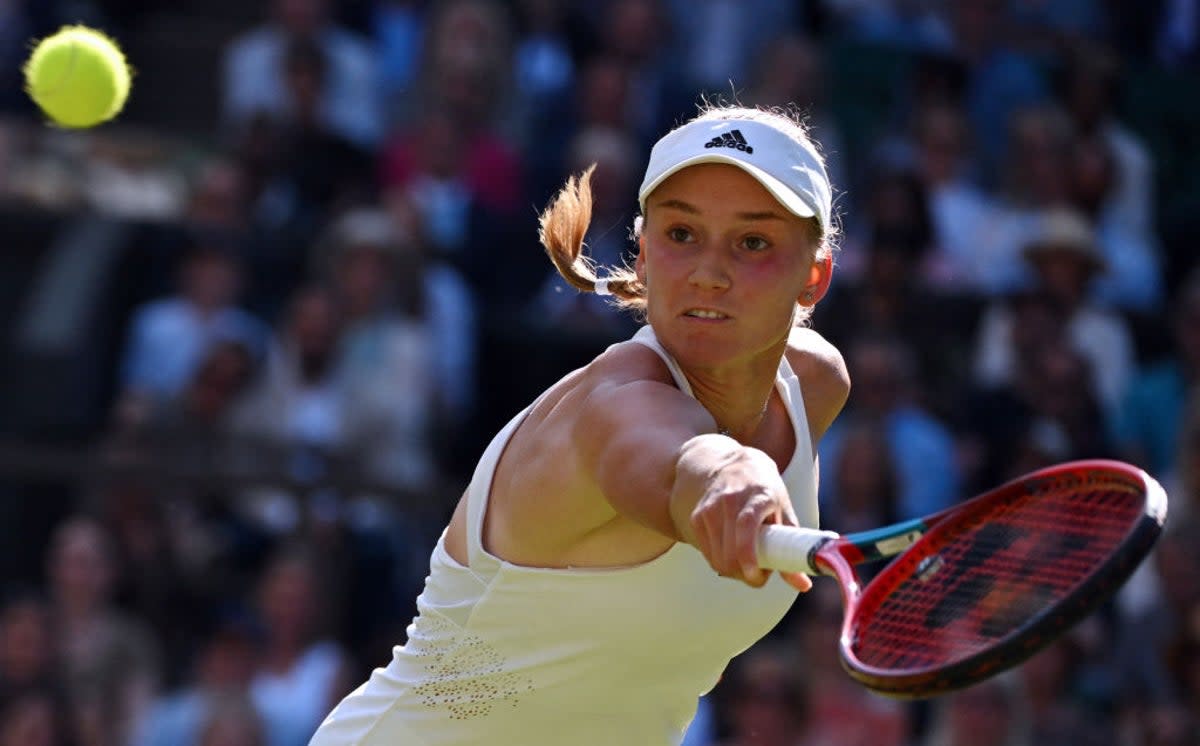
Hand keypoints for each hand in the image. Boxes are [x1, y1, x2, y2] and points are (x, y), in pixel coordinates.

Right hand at [686, 448, 811, 591]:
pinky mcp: (697, 517)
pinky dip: (721, 562)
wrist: (733, 466)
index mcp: (757, 496)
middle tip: (760, 573)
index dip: (748, 556)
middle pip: (729, 551)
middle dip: (746, 574)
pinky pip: (708, 554)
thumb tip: (804, 585)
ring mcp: (710, 508)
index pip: (746, 526)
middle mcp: (729, 500)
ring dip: (734, 571)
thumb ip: (793, 546)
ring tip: (748, 562)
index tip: (756, 577)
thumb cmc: (764, 491)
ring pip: (717, 558)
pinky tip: (733, 553)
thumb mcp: (783, 511)